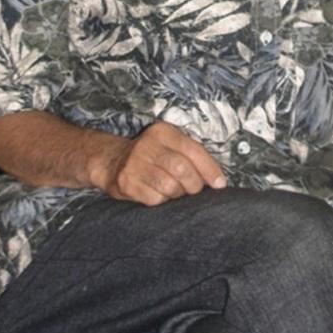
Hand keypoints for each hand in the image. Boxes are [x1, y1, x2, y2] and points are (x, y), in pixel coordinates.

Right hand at [95, 122, 226, 205]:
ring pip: (169, 186)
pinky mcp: (126, 183)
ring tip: (174, 191)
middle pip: (182, 169)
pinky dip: (162, 200)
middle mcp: (148, 145)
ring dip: (177, 194)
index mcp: (163, 132)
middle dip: (194, 184)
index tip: (220, 184)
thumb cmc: (151, 155)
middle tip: (193, 189)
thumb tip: (219, 181)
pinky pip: (155, 199)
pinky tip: (158, 194)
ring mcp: (135, 164)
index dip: (210, 169)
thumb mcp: (170, 145)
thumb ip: (193, 156)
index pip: (193, 150)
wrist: (112, 161)